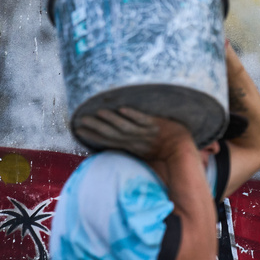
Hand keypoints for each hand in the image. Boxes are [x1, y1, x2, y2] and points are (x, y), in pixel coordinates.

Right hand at [75, 107, 192, 161]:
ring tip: (99, 112)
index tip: (78, 129)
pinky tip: (123, 109)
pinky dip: (133, 116)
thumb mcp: (141, 151)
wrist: (182, 149)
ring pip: (126, 127)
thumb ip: (127, 145)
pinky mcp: (157, 126)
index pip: (108, 141)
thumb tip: (110, 139)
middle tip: (81, 119)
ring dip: (112, 120)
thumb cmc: (161, 150)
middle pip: (113, 134)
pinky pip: (144, 120)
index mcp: (131, 147)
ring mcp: (147, 134)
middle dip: (96, 127)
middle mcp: (136, 141)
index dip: (93, 136)